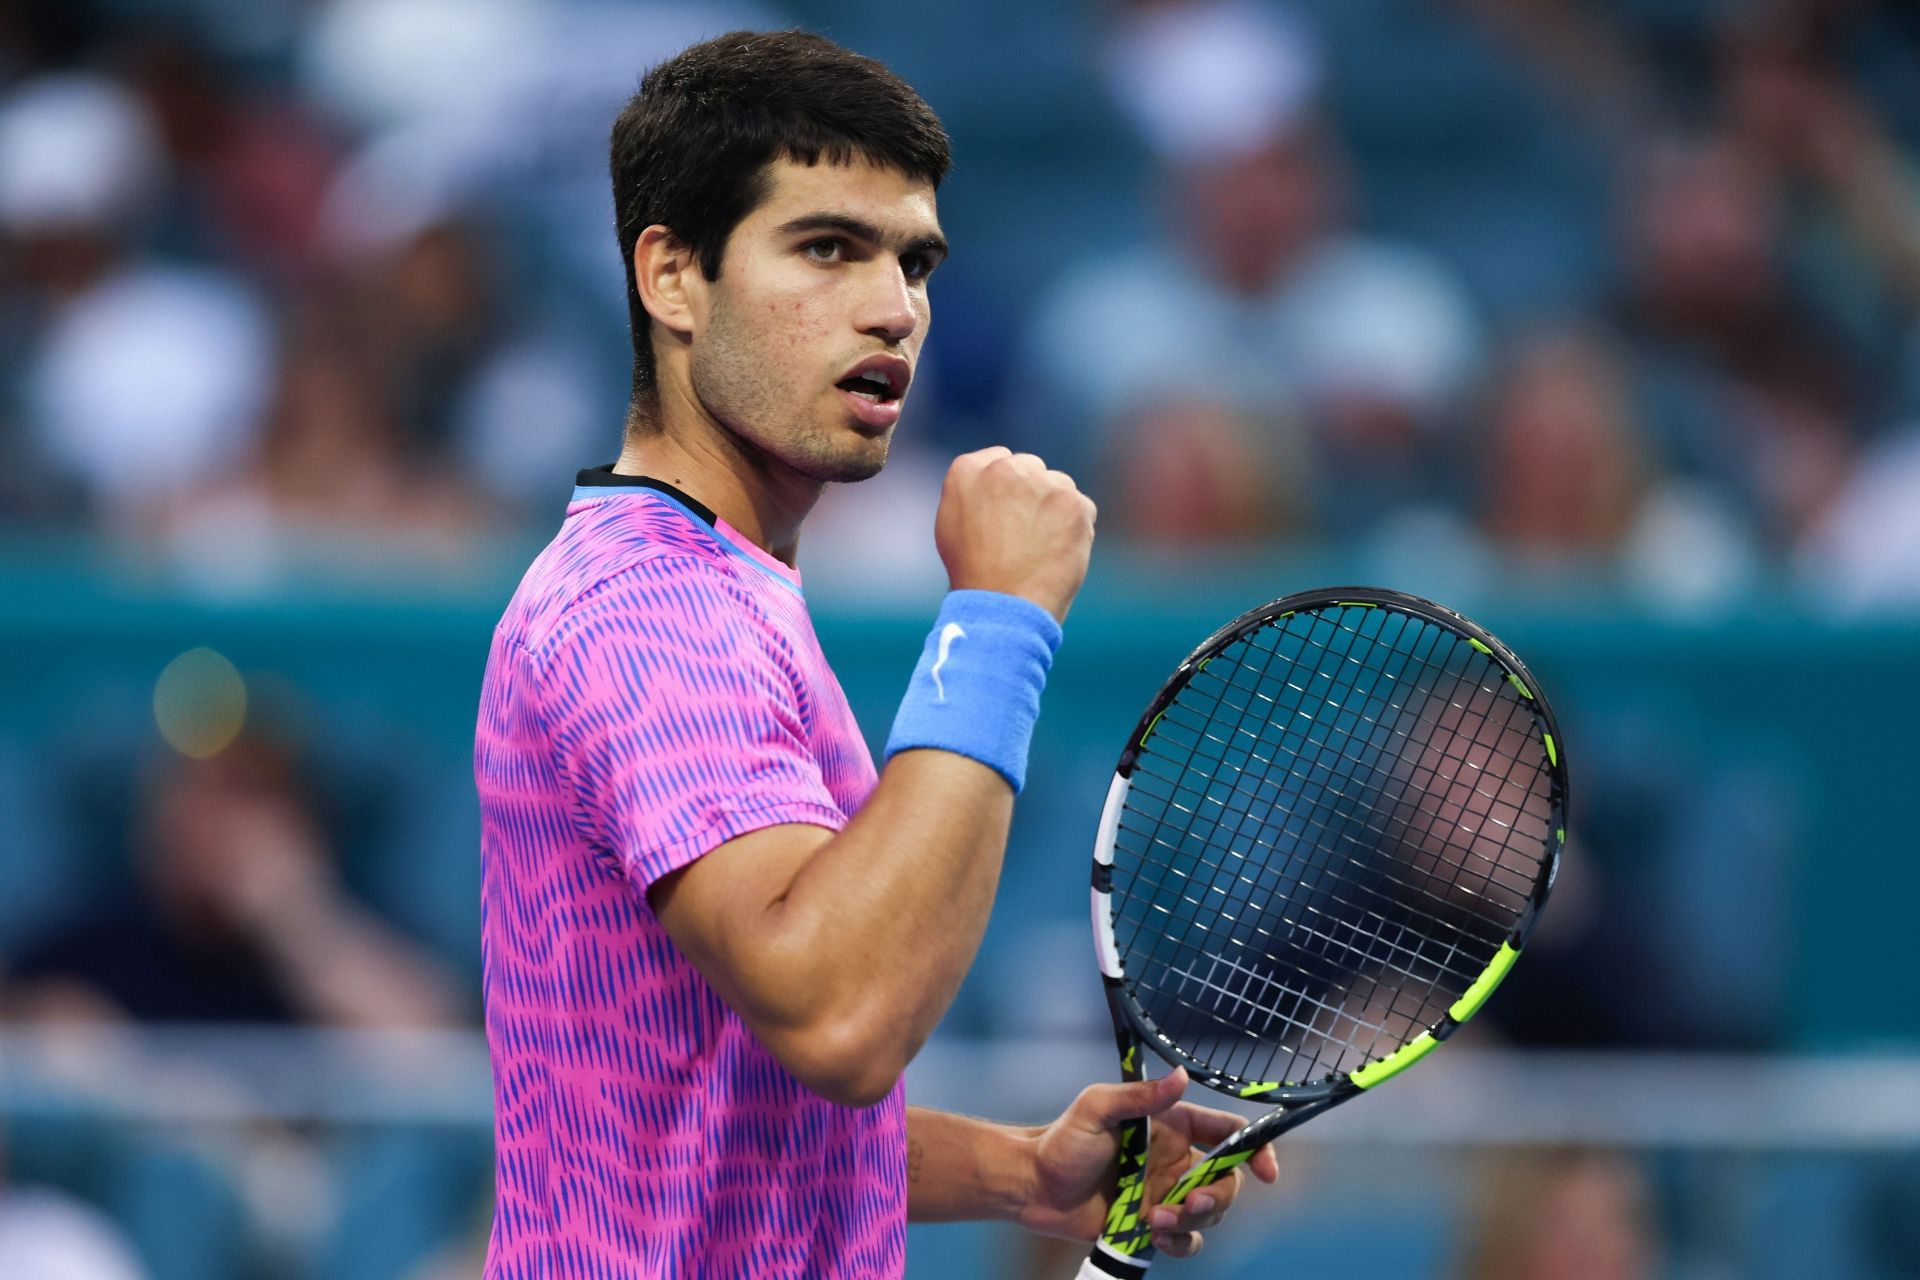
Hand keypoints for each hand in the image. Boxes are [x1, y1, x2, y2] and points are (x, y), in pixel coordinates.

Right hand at [935, 446, 1095, 622]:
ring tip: (1039, 549)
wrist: (1003, 606)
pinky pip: (1082, 508)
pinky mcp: (1073, 502)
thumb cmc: (973, 574)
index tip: (1006, 515)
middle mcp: (1004, 468)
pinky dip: (1076, 528)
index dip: (1006, 490)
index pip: (1000, 460)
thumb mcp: (951, 524)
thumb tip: (994, 481)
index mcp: (968, 470)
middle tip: (1024, 535)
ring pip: (1059, 486)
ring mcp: (1041, 483)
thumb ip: (973, 491)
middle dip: (1032, 494)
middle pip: (1031, 468)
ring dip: (1055, 509)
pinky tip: (1057, 554)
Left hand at [1019, 1068, 1280, 1258]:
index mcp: (1174, 1126)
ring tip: (1154, 1220)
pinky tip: (1155, 1237)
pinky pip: (1186, 1241)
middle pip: (1227, 1182)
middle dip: (1218, 1196)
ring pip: (1210, 1215)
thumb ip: (1139, 1095)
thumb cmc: (1062, 1140)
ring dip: (1193, 1221)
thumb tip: (1181, 1074)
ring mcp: (1167, 1196)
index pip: (1229, 1134)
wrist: (1033, 1186)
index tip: (1267, 1171)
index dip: (1256, 1149)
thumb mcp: (1097, 1108)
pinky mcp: (1154, 1227)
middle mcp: (1177, 1161)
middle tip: (1189, 1202)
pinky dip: (1180, 1243)